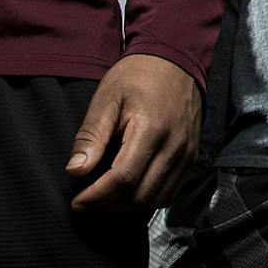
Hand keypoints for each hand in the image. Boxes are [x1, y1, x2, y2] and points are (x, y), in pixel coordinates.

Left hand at [66, 53, 198, 210]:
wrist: (175, 60)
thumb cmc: (137, 77)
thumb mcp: (107, 98)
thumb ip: (91, 135)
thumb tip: (75, 170)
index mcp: (151, 129)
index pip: (123, 178)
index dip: (97, 196)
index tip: (77, 201)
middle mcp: (174, 146)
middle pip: (140, 195)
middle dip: (109, 205)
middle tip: (88, 200)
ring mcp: (187, 153)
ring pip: (157, 199)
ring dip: (128, 207)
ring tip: (107, 198)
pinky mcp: (192, 156)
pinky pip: (172, 192)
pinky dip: (149, 200)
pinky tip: (130, 192)